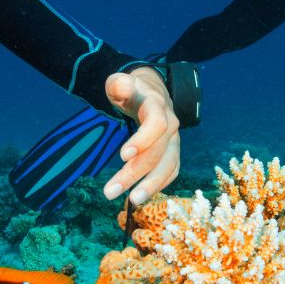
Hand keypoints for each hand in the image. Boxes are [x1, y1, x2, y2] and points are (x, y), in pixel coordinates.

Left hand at [102, 68, 180, 204]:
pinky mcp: (173, 152)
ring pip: (168, 166)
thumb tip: (121, 86)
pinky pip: (172, 171)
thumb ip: (119, 84)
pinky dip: (159, 185)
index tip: (122, 156)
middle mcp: (171, 125)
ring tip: (132, 201)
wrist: (151, 91)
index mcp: (157, 105)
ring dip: (151, 185)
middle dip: (135, 172)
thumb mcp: (120, 81)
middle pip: (158, 152)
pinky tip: (142, 195)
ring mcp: (174, 140)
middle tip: (110, 191)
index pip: (157, 124)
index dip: (143, 140)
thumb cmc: (131, 89)